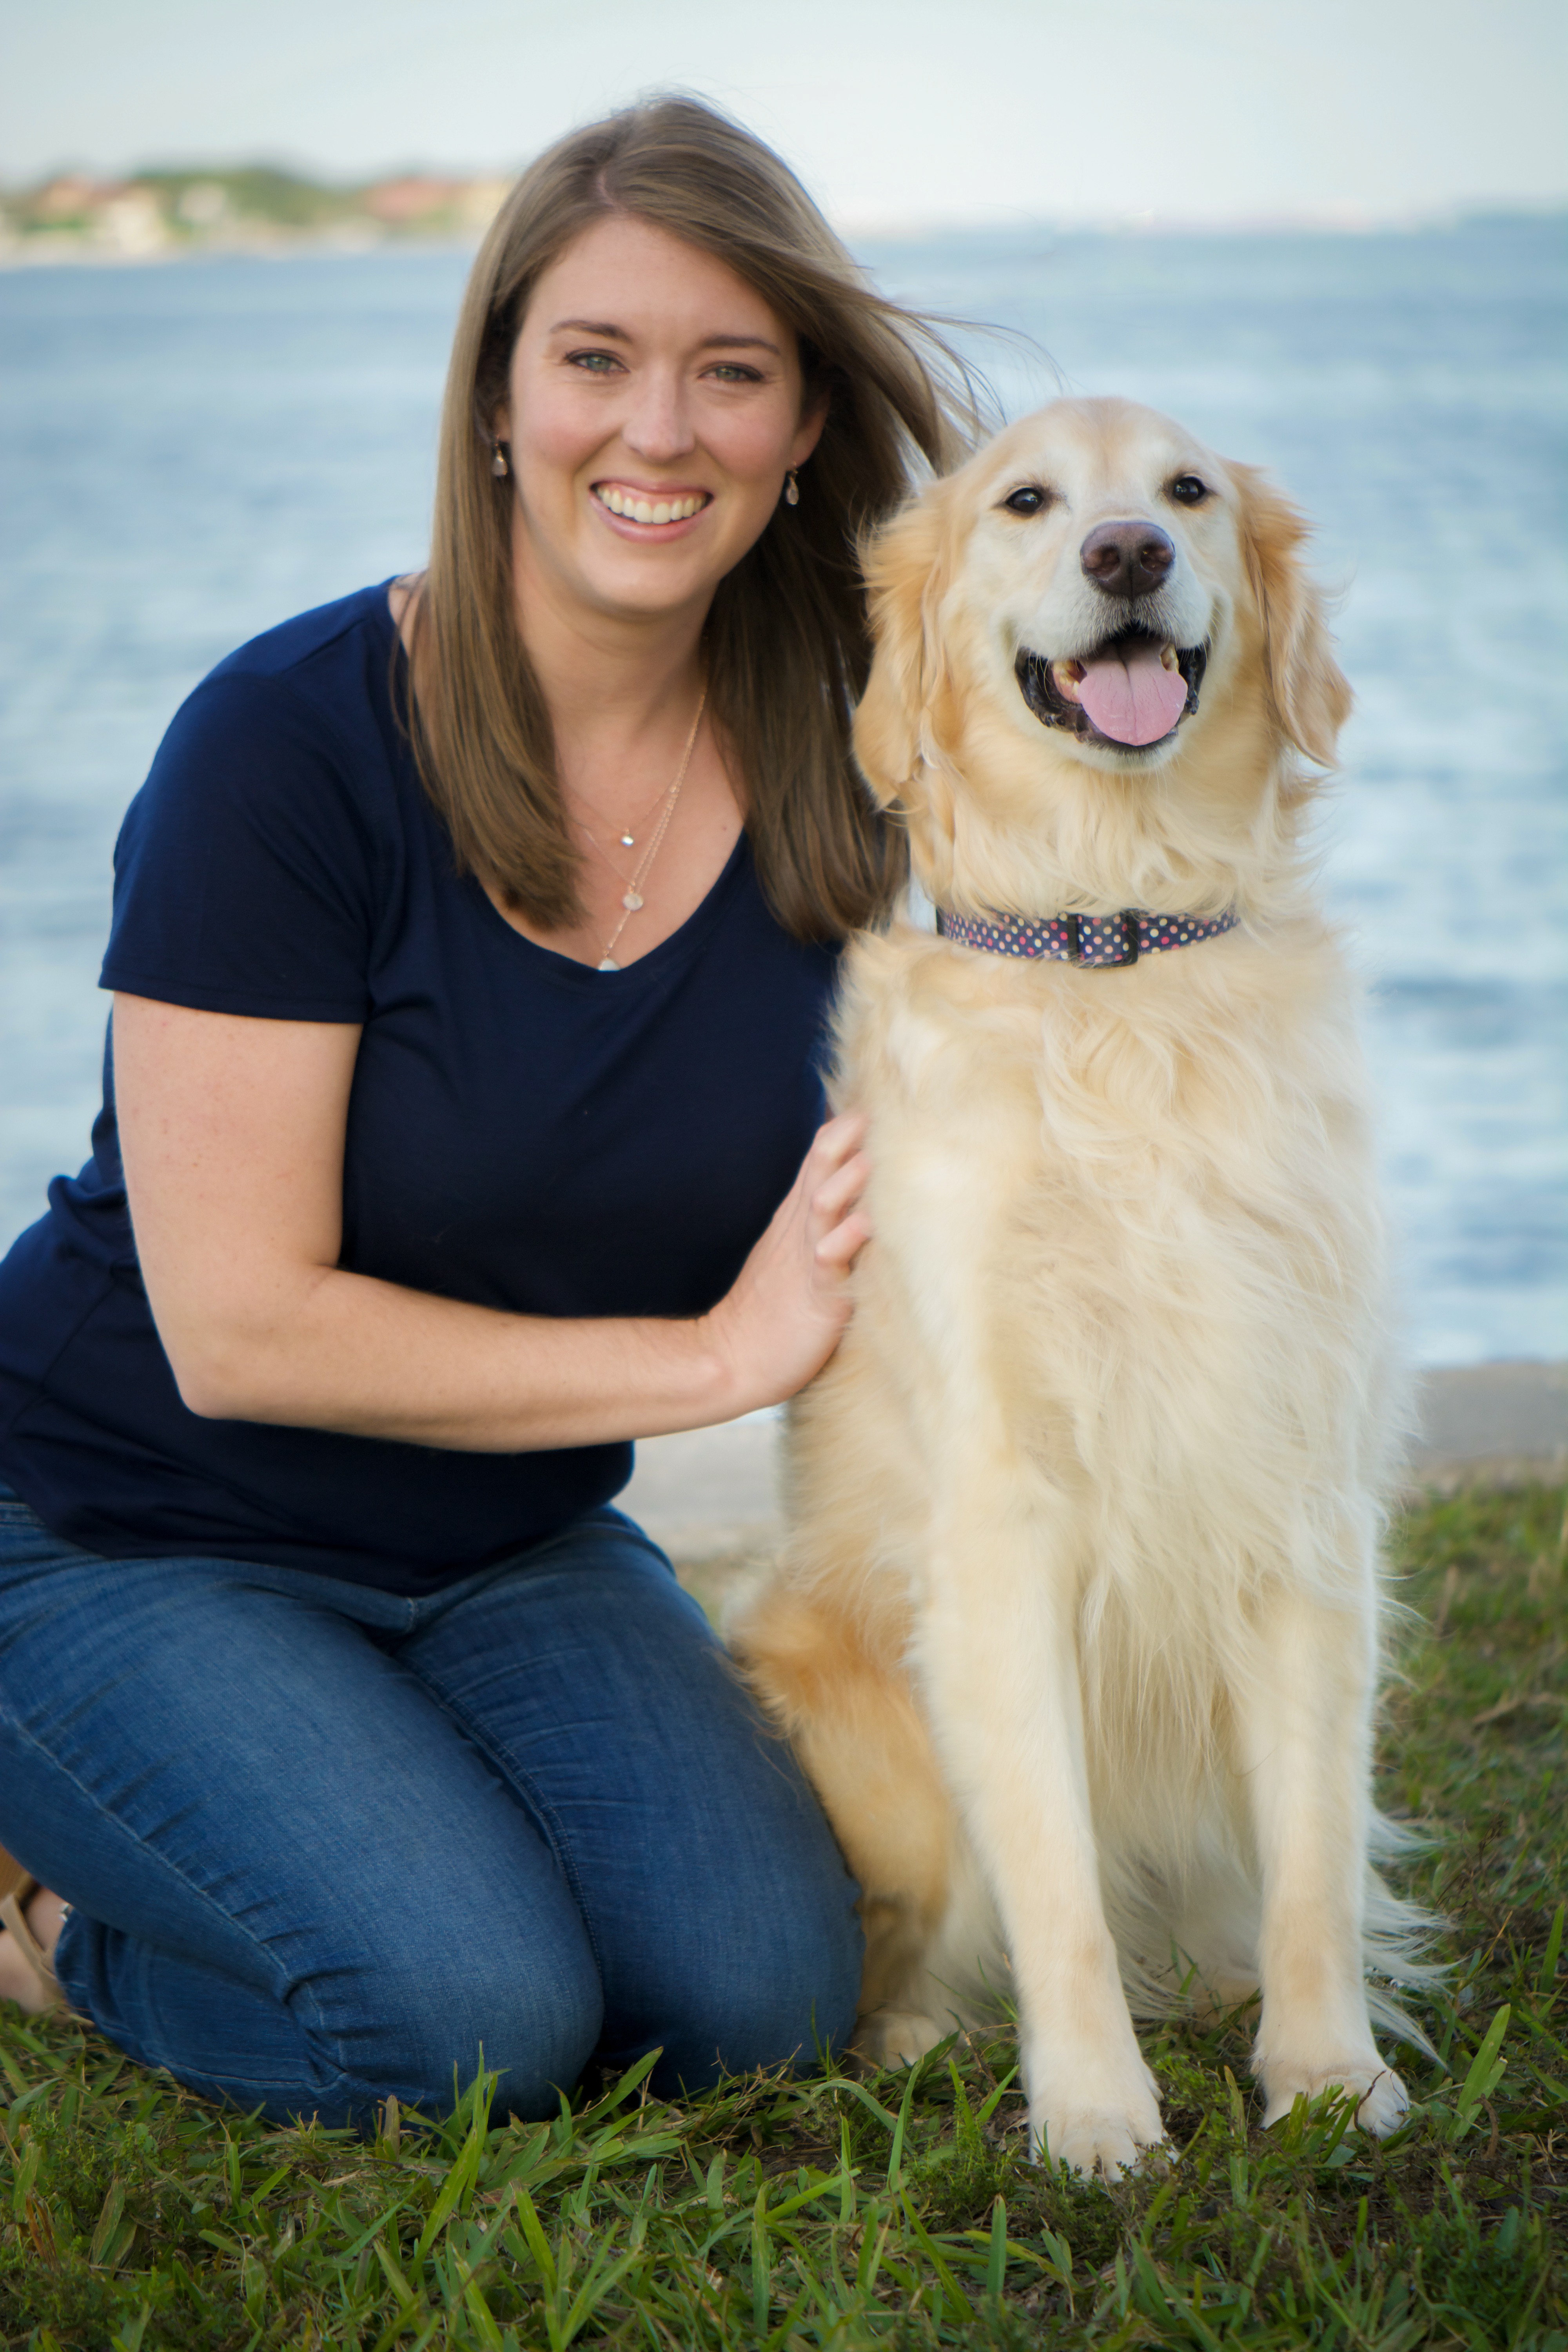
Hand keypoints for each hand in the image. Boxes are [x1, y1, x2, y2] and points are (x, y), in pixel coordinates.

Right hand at [700, 1112, 870, 1415]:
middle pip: (822, 1164)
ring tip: (874, 1157)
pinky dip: (846, 1240)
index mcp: (800, 1212)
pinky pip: (830, 1259)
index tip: (884, 1097)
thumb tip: (857, 1179)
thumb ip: (822, 1210)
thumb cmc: (773, 1304)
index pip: (823, 1152)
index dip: (850, 1124)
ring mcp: (807, 1256)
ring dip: (849, 1179)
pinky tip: (865, 1225)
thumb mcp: (794, 1247)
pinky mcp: (816, 1292)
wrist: (733, 1357)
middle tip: (884, 1106)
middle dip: (851, 1134)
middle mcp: (803, 1225)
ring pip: (826, 1202)